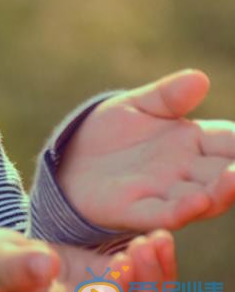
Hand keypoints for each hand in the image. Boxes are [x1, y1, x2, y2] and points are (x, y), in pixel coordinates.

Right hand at [0, 227, 174, 291]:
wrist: (2, 271)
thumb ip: (19, 265)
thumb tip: (47, 266)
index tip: (122, 261)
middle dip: (146, 285)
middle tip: (142, 245)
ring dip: (159, 276)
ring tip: (158, 238)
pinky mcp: (114, 291)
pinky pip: (147, 290)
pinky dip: (160, 269)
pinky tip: (159, 239)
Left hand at [57, 69, 234, 230]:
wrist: (71, 160)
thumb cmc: (111, 133)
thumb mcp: (136, 106)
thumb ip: (167, 96)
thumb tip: (200, 78)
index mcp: (193, 141)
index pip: (230, 141)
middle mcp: (187, 171)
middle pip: (225, 173)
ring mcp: (164, 193)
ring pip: (204, 198)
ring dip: (222, 192)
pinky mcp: (135, 210)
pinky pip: (164, 213)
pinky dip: (183, 210)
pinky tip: (197, 202)